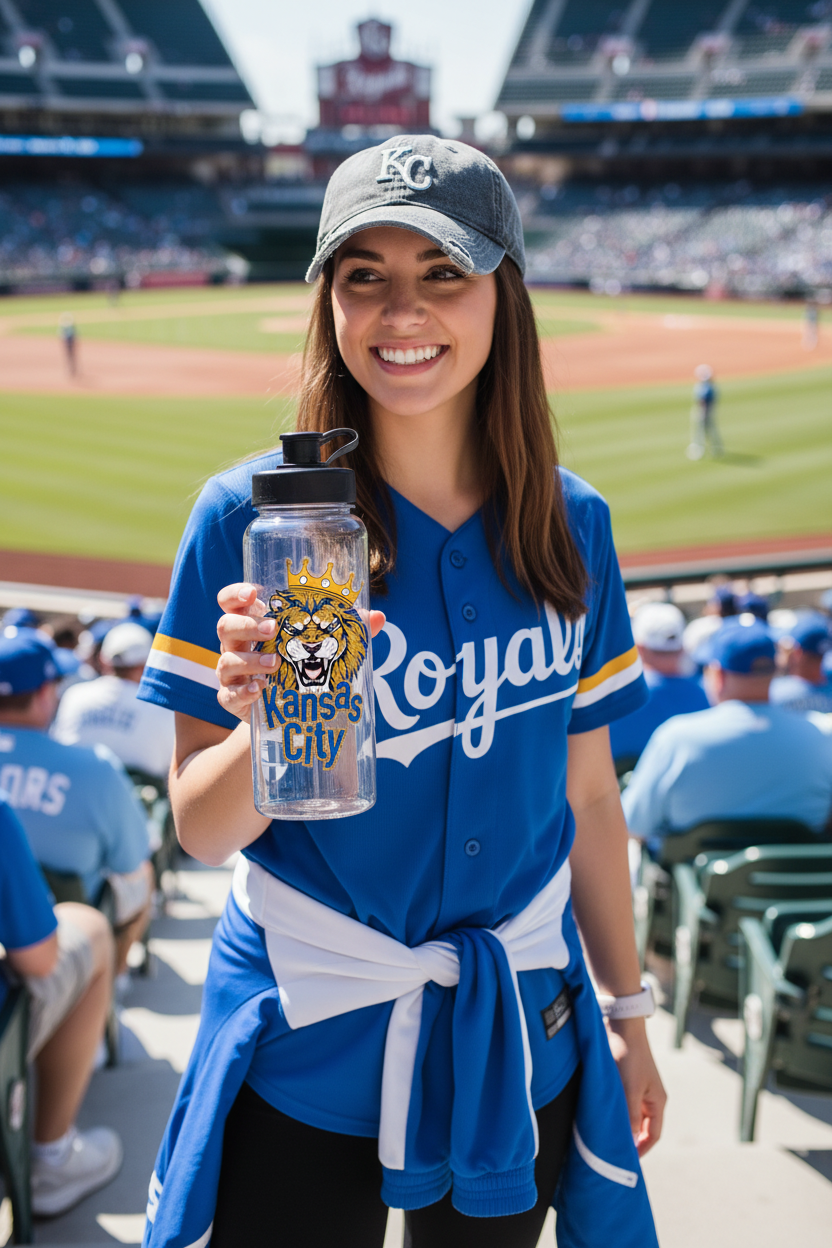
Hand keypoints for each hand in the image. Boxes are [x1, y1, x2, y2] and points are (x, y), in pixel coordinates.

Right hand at [216, 583, 385, 722]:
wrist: (289, 710)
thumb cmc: (303, 665)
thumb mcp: (324, 645)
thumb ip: (349, 628)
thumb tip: (378, 616)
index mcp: (254, 623)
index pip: (231, 602)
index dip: (235, 594)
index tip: (253, 594)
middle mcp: (237, 645)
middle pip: (226, 626)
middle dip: (247, 625)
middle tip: (273, 629)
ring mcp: (233, 673)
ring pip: (226, 661)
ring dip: (250, 660)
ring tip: (276, 664)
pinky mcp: (234, 700)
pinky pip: (228, 695)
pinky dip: (243, 691)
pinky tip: (260, 689)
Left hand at [605, 1017, 665, 1155]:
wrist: (621, 1024)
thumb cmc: (629, 1056)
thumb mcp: (629, 1089)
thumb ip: (631, 1116)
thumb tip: (631, 1141)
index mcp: (657, 1102)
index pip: (653, 1135)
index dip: (641, 1150)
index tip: (626, 1161)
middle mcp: (650, 1097)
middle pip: (642, 1127)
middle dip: (630, 1140)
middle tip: (612, 1151)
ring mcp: (639, 1088)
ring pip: (631, 1115)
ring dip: (621, 1125)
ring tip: (605, 1136)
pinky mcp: (626, 1080)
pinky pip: (623, 1103)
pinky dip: (615, 1112)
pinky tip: (601, 1115)